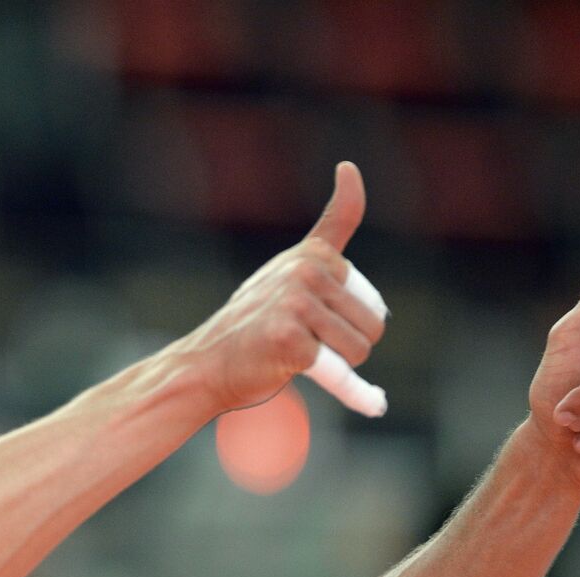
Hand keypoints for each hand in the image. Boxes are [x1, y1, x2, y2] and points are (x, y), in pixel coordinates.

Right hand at [183, 162, 387, 413]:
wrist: (206, 365)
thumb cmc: (252, 325)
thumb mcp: (288, 274)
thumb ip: (326, 241)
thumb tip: (351, 172)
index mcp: (312, 254)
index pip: (358, 260)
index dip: (350, 253)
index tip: (345, 175)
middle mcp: (305, 271)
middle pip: (374, 320)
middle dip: (352, 341)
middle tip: (310, 345)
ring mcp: (296, 304)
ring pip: (361, 348)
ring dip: (343, 366)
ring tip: (303, 361)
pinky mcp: (290, 340)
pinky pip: (342, 373)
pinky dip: (356, 393)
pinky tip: (373, 402)